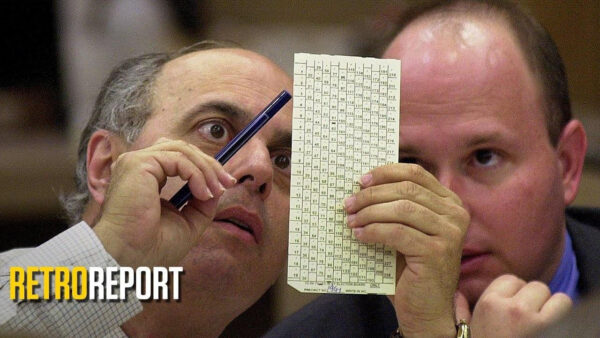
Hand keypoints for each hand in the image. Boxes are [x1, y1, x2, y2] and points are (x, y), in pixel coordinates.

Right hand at [93, 138, 235, 267]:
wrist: (129, 259)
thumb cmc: (150, 247)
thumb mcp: (187, 222)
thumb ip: (202, 204)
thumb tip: (218, 187)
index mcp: (145, 177)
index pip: (178, 157)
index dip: (204, 166)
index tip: (226, 184)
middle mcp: (138, 166)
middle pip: (181, 148)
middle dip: (210, 164)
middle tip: (228, 182)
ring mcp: (136, 162)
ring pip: (181, 150)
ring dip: (205, 169)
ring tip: (216, 191)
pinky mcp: (138, 164)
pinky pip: (178, 159)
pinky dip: (196, 174)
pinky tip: (203, 193)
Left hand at [344, 163, 469, 335]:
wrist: (426, 309)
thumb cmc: (411, 268)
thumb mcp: (406, 229)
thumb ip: (394, 207)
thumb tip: (361, 186)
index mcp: (449, 202)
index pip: (416, 174)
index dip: (386, 173)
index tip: (361, 180)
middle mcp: (455, 214)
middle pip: (406, 189)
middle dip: (372, 194)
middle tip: (348, 203)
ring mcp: (449, 233)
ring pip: (402, 209)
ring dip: (369, 212)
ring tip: (351, 220)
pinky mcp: (437, 252)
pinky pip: (397, 232)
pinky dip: (374, 231)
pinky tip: (360, 236)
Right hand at [456, 275, 571, 336]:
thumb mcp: (465, 330)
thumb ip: (460, 310)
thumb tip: (457, 294)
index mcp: (487, 303)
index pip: (510, 280)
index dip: (515, 293)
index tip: (514, 308)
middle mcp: (508, 306)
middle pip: (532, 286)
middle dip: (534, 299)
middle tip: (530, 317)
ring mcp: (529, 316)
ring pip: (549, 293)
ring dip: (549, 306)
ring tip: (543, 322)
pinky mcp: (546, 326)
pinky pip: (563, 303)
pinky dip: (561, 312)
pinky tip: (552, 326)